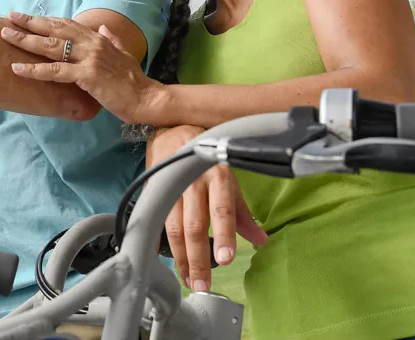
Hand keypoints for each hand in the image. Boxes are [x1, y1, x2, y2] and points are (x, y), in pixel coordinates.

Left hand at [0, 12, 159, 122]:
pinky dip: (34, 69)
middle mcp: (92, 43)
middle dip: (30, 22)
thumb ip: (111, 40)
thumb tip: (102, 28)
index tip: (29, 16)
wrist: (146, 97)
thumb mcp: (122, 55)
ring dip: (26, 40)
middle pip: (55, 29)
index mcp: (98, 38)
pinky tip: (17, 68)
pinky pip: (55, 71)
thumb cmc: (133, 81)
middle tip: (10, 16)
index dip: (46, 20)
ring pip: (51, 46)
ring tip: (6, 35)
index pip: (66, 24)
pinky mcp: (87, 75)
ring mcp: (89, 58)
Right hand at [149, 126, 267, 292]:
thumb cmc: (205, 157)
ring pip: (173, 227)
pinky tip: (163, 260)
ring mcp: (171, 185)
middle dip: (198, 259)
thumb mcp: (229, 177)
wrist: (172, 128)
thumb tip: (261, 240)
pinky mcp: (154, 188)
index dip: (224, 234)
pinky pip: (156, 219)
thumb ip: (242, 212)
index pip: (222, 210)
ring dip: (180, 257)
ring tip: (187, 279)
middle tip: (202, 286)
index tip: (225, 260)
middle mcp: (192, 180)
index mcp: (217, 175)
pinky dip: (159, 241)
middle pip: (194, 225)